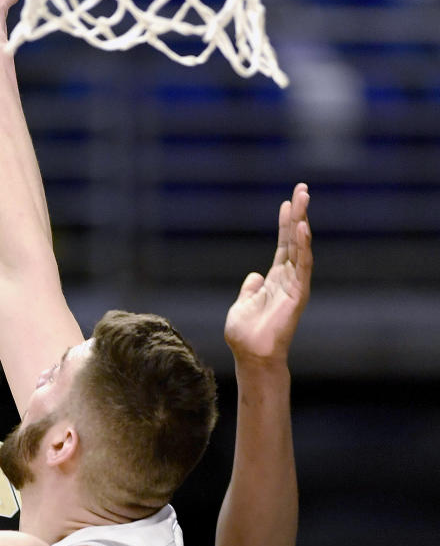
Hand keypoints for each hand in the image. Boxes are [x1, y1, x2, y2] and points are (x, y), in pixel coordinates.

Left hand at [224, 183, 311, 366]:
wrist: (252, 357)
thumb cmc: (245, 336)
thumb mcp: (242, 305)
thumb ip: (250, 289)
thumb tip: (254, 276)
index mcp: (274, 279)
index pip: (284, 245)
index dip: (286, 223)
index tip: (288, 201)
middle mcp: (288, 279)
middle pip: (295, 240)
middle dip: (299, 214)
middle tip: (302, 188)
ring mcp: (295, 285)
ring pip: (301, 247)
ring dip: (302, 222)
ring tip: (304, 198)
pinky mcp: (298, 295)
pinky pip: (303, 266)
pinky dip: (304, 247)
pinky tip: (302, 228)